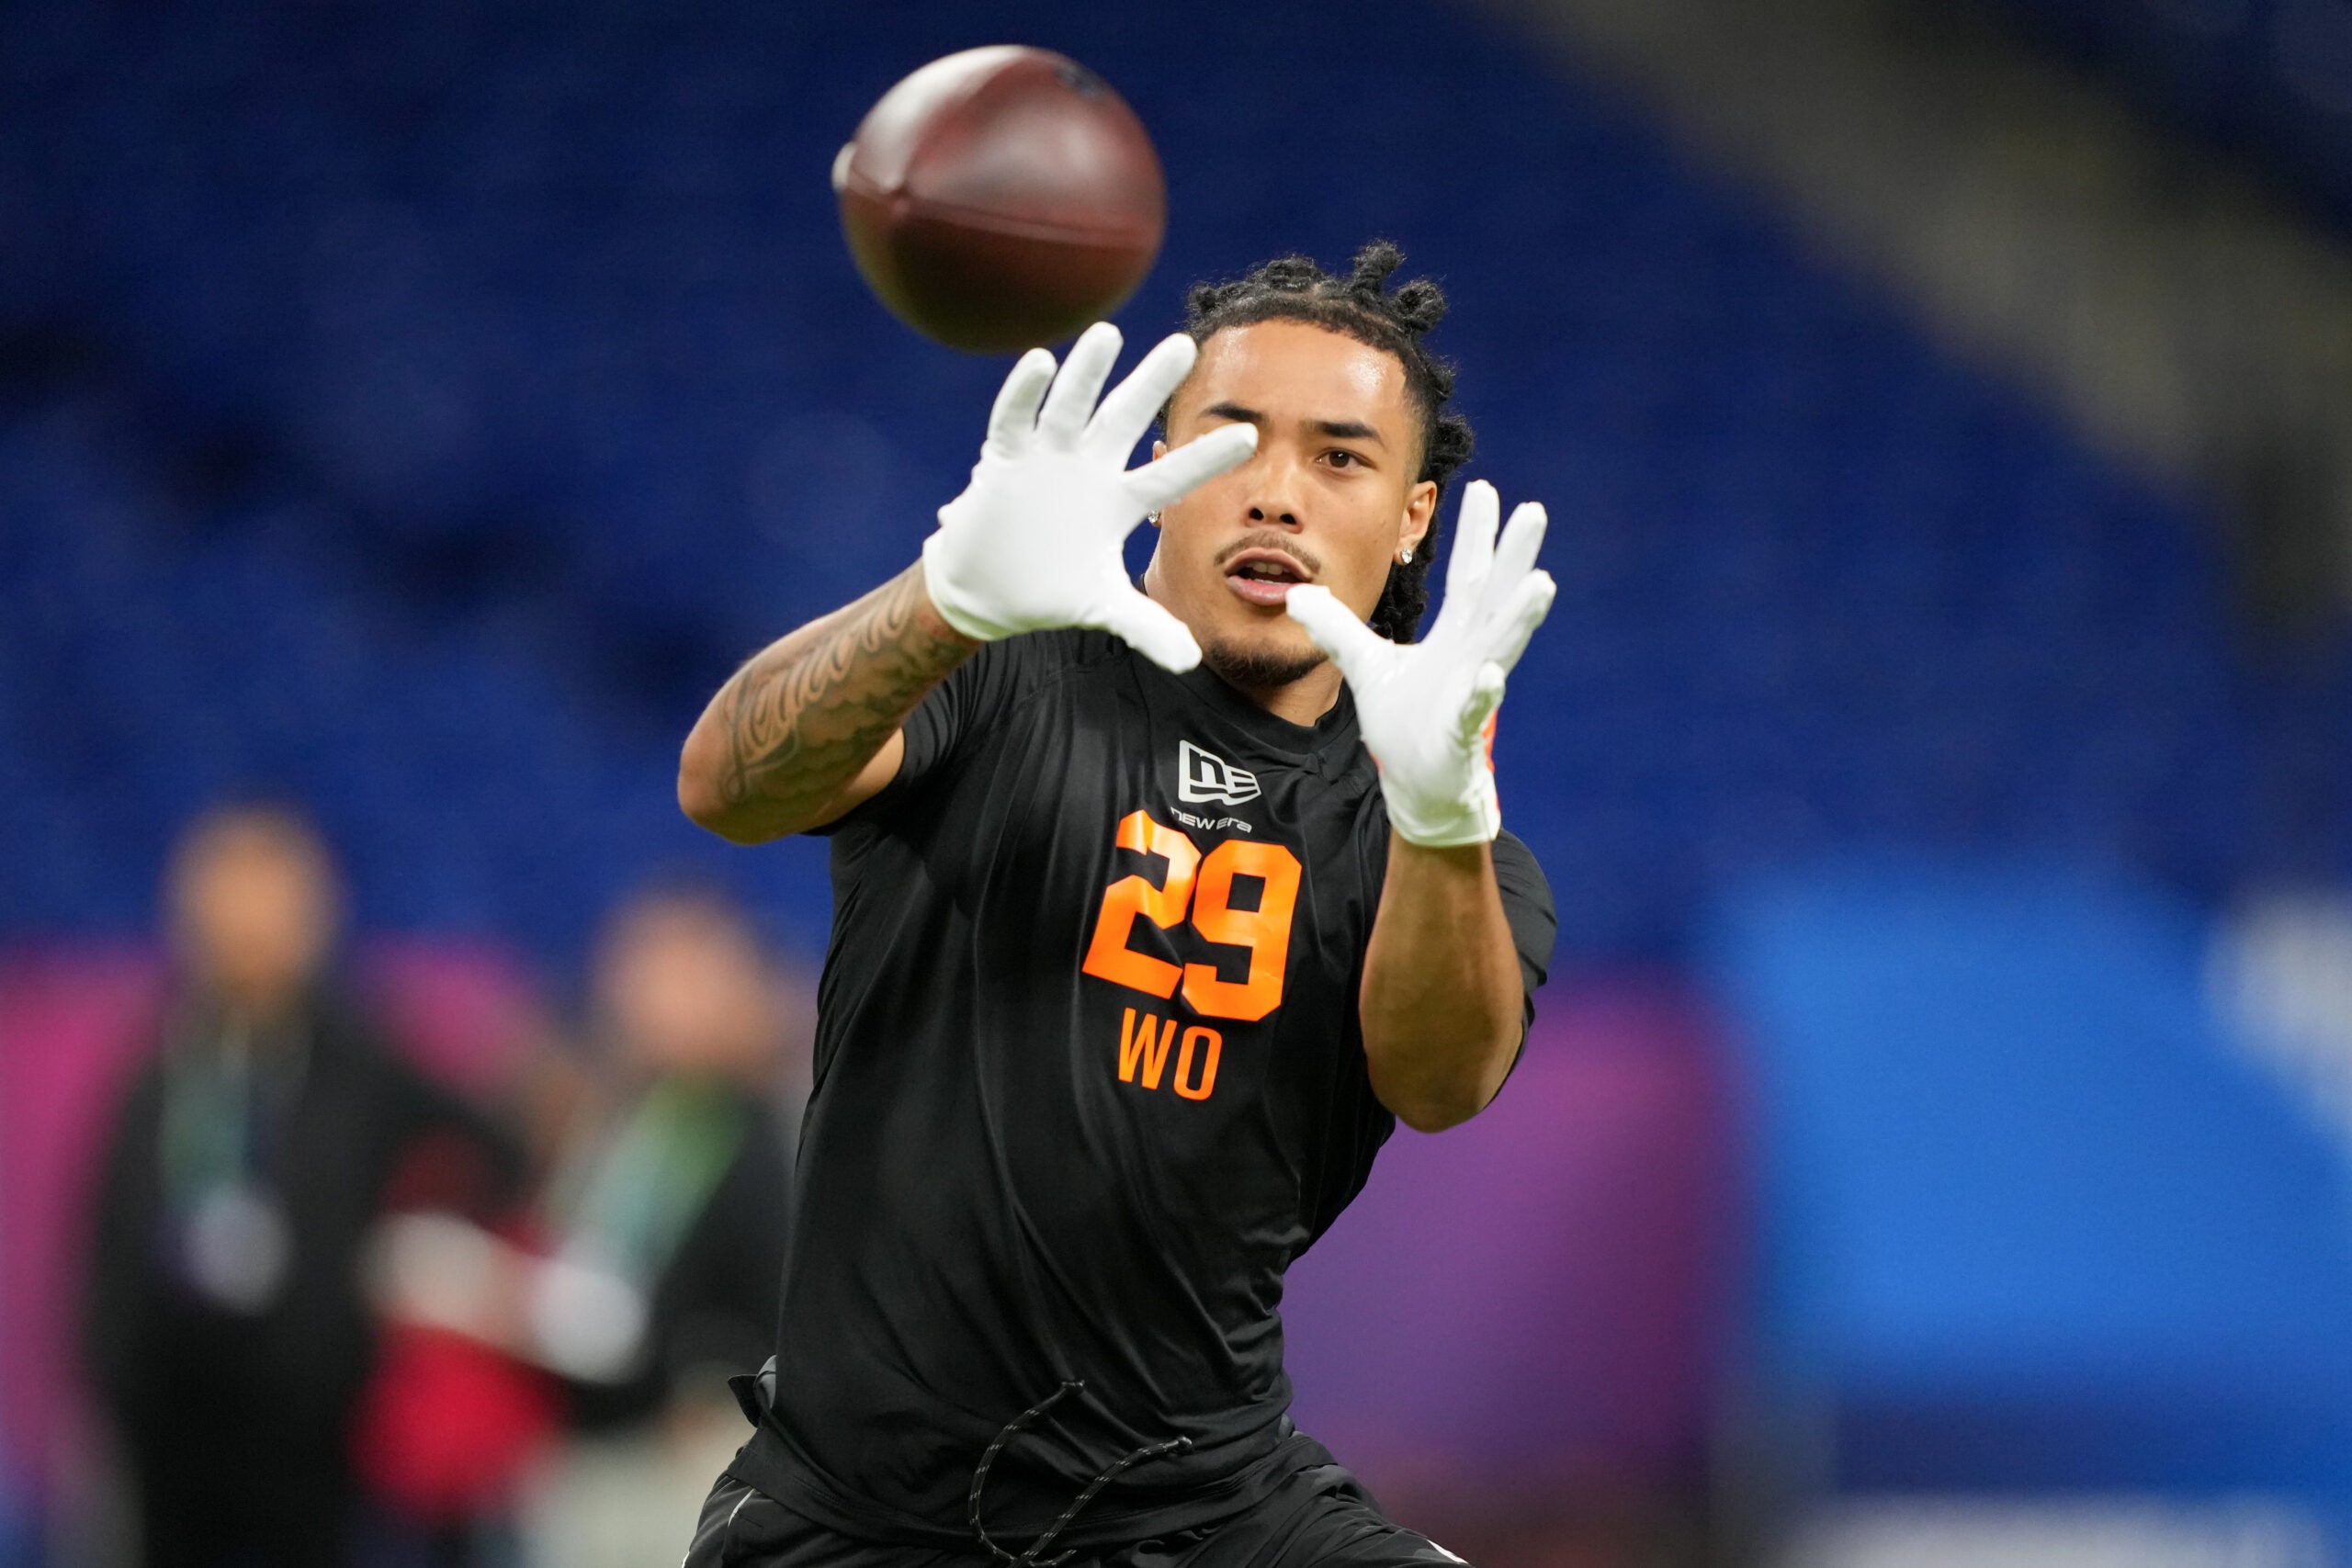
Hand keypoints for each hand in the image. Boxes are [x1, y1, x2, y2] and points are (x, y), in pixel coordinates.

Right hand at [922, 322, 1258, 671]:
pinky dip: (1024, 394)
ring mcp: (1047, 460)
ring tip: (1108, 334)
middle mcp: (1090, 469)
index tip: (1251, 435)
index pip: (1172, 475)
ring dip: (1088, 373)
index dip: (1208, 458)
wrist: (988, 591)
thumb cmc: (1051, 590)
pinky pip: (1015, 421)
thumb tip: (1192, 660)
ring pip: (1072, 408)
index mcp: (1120, 501)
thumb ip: (1145, 627)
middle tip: (1184, 344)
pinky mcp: (1004, 462)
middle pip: (1125, 419)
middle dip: (1151, 384)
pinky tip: (1040, 362)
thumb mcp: (1103, 607)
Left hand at [1285, 481, 1554, 846]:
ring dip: (1520, 617)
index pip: (1468, 575)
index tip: (1486, 489)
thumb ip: (1336, 627)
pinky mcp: (1460, 731)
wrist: (1418, 782)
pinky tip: (1488, 676)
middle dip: (1515, 556)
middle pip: (1496, 597)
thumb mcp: (1364, 664)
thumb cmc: (1404, 721)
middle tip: (1535, 512)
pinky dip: (1481, 693)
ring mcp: (1471, 691)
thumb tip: (1298, 593)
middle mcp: (1472, 654)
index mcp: (1455, 635)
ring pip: (1501, 647)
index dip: (1476, 534)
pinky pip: (1474, 709)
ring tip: (1540, 582)